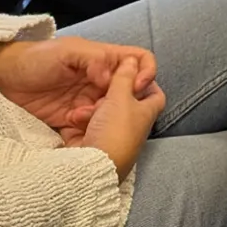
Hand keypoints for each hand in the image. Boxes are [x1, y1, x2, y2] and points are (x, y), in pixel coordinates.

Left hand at [0, 37, 156, 134]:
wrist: (1, 79)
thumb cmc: (35, 58)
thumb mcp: (66, 51)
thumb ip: (93, 59)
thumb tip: (113, 76)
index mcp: (106, 60)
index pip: (141, 62)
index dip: (145, 74)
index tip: (133, 88)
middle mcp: (103, 81)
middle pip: (132, 93)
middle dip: (121, 103)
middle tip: (99, 108)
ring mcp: (89, 101)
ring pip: (113, 114)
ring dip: (102, 119)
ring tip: (77, 117)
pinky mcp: (74, 120)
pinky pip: (91, 130)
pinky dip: (87, 133)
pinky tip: (71, 128)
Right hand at [63, 57, 164, 177]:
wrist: (95, 167)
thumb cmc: (115, 130)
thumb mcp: (120, 98)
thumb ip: (124, 78)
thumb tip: (134, 60)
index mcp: (147, 111)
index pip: (153, 92)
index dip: (144, 80)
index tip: (128, 72)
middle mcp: (134, 124)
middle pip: (123, 102)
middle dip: (107, 95)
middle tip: (97, 94)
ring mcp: (115, 135)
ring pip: (102, 113)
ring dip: (90, 110)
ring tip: (81, 112)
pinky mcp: (96, 144)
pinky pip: (88, 127)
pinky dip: (81, 122)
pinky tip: (72, 121)